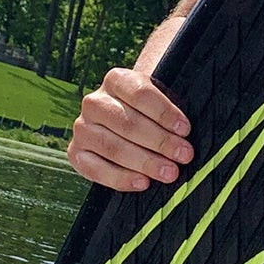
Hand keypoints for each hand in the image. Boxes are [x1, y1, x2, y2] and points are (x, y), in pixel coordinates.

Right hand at [68, 67, 193, 191]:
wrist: (124, 122)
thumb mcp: (160, 101)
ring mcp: (82, 128)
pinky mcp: (76, 153)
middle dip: (160, 142)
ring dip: (144, 162)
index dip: (164, 113)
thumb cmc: (150, 113)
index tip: (185, 129)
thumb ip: (169, 111)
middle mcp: (94, 102)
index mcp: (116, 80)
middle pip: (127, 123)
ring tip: (169, 173)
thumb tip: (187, 133)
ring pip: (112, 146)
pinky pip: (95, 169)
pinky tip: (143, 183)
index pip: (140, 94)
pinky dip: (120, 178)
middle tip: (184, 155)